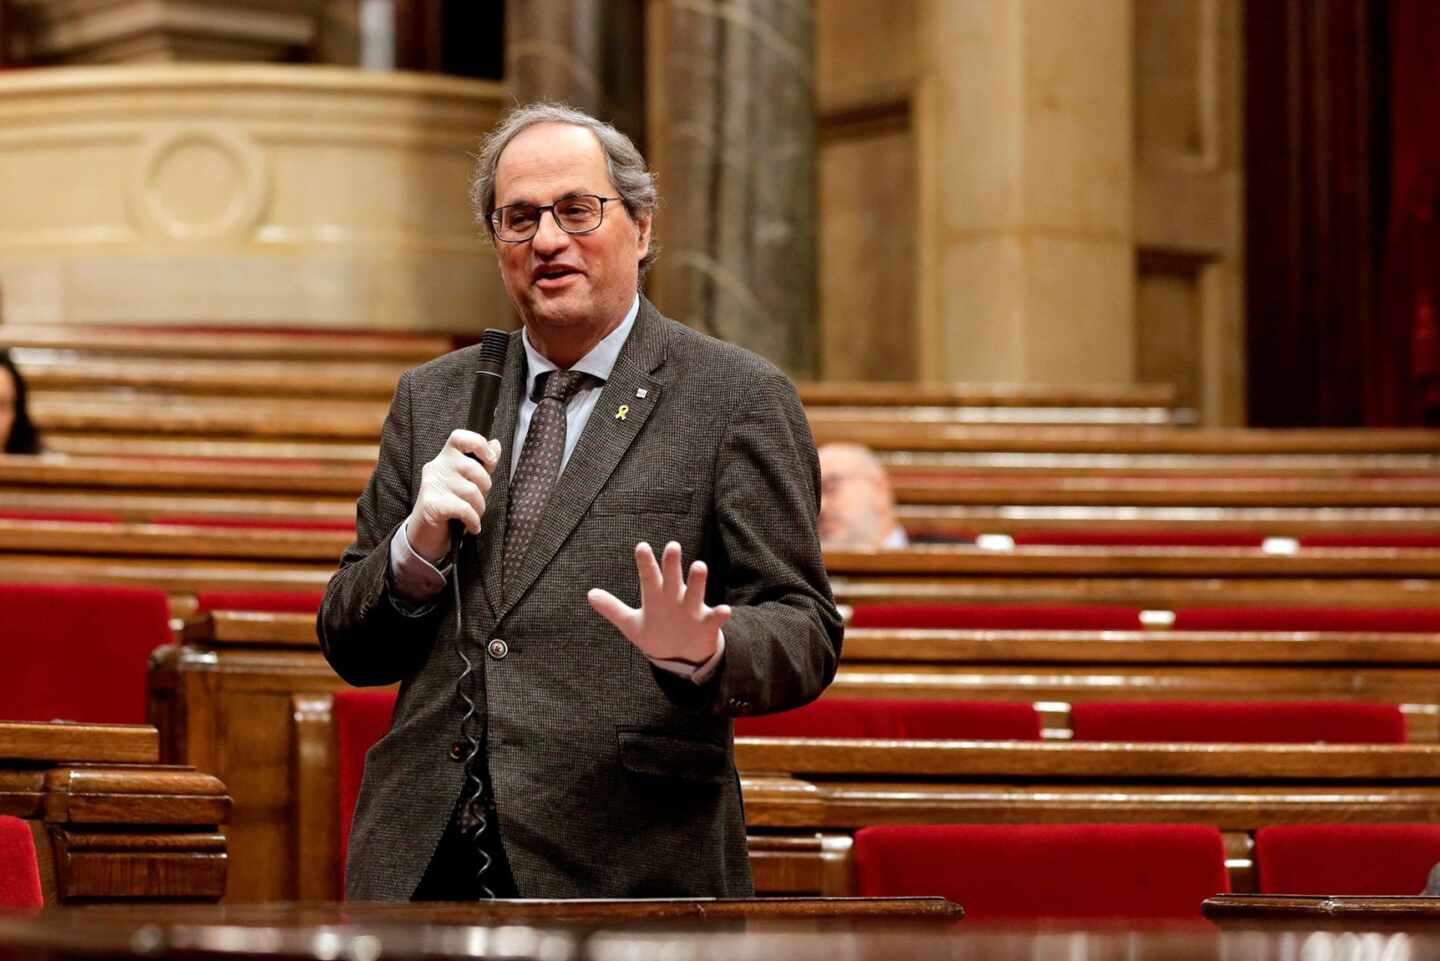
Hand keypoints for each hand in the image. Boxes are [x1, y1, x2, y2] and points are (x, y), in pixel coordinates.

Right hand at [405, 430, 500, 562]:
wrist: (425, 535)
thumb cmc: (450, 505)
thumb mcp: (467, 481)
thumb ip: (482, 463)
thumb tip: (495, 444)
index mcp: (446, 457)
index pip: (460, 438)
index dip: (479, 444)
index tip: (490, 460)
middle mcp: (437, 467)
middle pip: (474, 468)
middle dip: (484, 488)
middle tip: (478, 500)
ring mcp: (432, 484)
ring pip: (471, 491)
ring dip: (479, 508)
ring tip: (473, 515)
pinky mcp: (431, 503)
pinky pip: (464, 509)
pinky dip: (473, 521)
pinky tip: (472, 527)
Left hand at [588, 541, 732, 663]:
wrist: (681, 655)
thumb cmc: (656, 633)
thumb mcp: (631, 624)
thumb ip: (612, 608)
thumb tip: (589, 594)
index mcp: (656, 597)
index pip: (649, 577)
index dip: (645, 563)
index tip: (641, 547)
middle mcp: (675, 598)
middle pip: (673, 578)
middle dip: (672, 564)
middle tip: (672, 546)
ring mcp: (692, 610)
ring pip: (695, 592)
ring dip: (697, 580)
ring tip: (699, 565)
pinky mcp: (706, 624)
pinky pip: (714, 618)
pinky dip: (720, 614)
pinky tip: (724, 610)